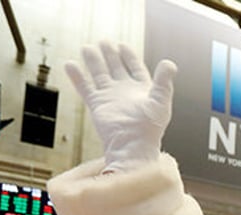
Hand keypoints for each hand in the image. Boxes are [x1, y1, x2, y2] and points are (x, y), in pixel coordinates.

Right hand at [65, 41, 176, 172]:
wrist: (132, 146)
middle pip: (116, 68)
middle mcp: (125, 92)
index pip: (135, 68)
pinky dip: (77, 76)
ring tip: (87, 47)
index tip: (122, 45)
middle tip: (103, 41)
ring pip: (99, 74)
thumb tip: (169, 63)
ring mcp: (110, 98)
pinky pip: (85, 87)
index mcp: (142, 90)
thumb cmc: (149, 128)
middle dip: (110, 55)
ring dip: (93, 61)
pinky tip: (70, 64)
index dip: (129, 56)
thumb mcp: (161, 100)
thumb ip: (164, 80)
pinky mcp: (97, 105)